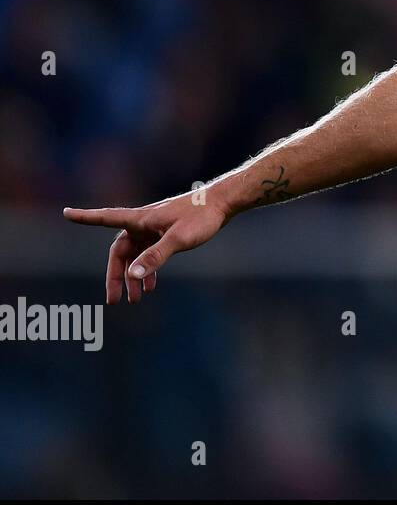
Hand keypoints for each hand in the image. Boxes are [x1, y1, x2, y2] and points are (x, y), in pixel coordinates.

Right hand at [63, 190, 231, 304]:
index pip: (106, 218)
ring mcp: (154, 228)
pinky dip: (148, 269)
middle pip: (120, 251)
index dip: (86, 217)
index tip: (66, 212)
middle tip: (114, 300)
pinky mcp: (166, 232)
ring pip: (135, 255)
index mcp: (140, 219)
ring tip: (136, 299)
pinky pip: (149, 254)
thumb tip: (133, 275)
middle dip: (115, 276)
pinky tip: (152, 285)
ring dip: (133, 276)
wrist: (223, 203)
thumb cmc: (201, 216)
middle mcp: (143, 222)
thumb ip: (156, 256)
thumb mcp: (178, 240)